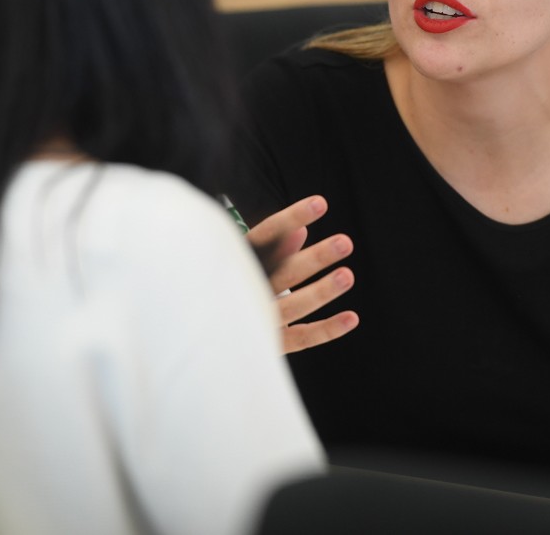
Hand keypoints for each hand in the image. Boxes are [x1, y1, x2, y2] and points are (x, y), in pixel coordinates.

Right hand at [245, 195, 359, 353]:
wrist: (197, 333)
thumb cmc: (231, 287)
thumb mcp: (247, 262)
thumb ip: (274, 249)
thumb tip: (301, 230)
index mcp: (238, 263)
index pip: (265, 236)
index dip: (291, 218)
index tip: (320, 203)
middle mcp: (245, 292)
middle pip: (283, 273)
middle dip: (315, 258)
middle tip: (344, 243)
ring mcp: (257, 321)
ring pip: (293, 306)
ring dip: (322, 292)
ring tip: (347, 276)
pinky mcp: (271, 345)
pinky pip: (301, 338)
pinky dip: (327, 330)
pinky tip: (352, 318)